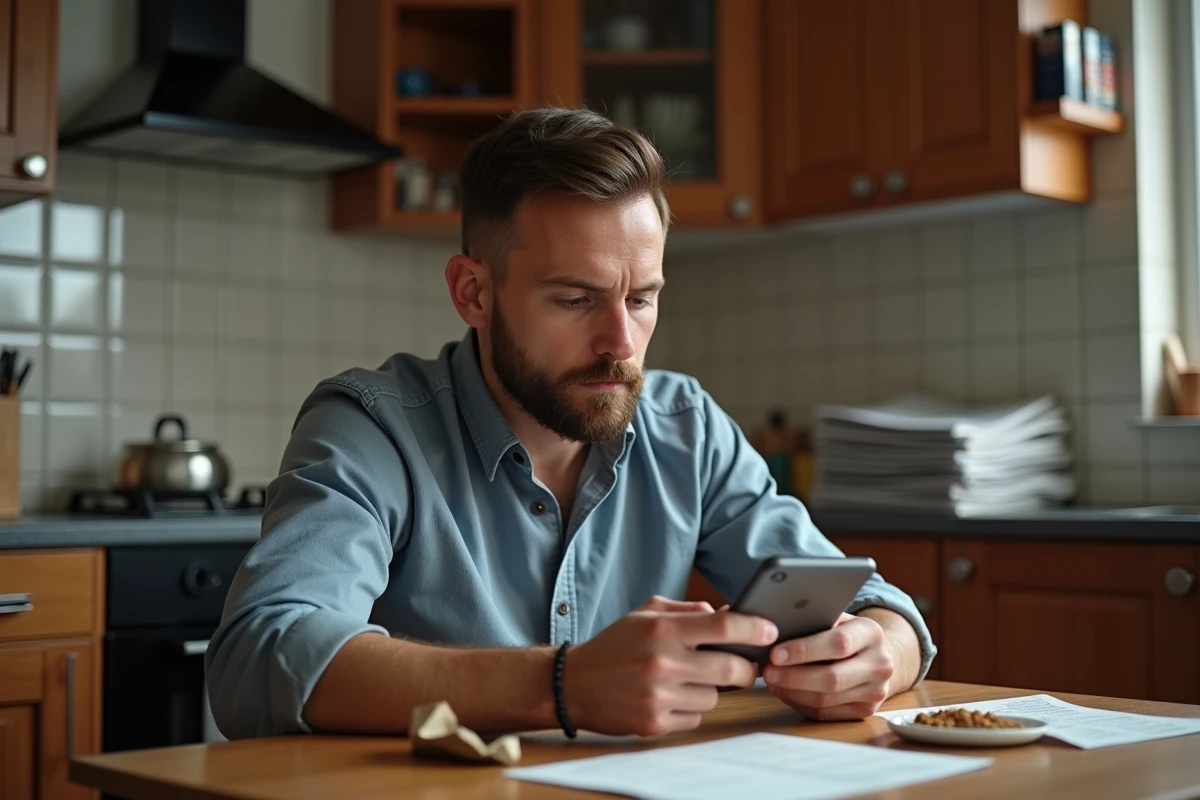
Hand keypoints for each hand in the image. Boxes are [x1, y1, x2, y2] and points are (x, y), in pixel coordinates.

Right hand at [563, 596, 776, 735]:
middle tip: (746, 666)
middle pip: (731, 670)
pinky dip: (691, 708)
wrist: (575, 684)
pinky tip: (670, 697)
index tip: (770, 631)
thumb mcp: (645, 614)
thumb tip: (726, 615)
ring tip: (685, 679)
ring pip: (714, 697)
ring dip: (710, 689)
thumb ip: (686, 611)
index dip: (754, 629)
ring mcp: (659, 697)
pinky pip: (695, 717)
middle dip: (747, 669)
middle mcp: (662, 663)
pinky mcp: (655, 723)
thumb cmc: (615, 645)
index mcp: (662, 630)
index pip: (723, 627)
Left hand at [761, 613, 894, 720]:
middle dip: (794, 677)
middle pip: (833, 678)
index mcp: (871, 633)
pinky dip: (799, 703)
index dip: (804, 650)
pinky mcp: (865, 711)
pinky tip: (785, 692)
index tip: (776, 653)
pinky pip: (826, 713)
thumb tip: (776, 630)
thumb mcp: (838, 618)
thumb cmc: (848, 633)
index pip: (838, 643)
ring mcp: (875, 691)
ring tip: (772, 682)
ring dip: (792, 692)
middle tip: (768, 672)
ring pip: (826, 700)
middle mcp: (879, 664)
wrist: (880, 655)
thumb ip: (816, 621)